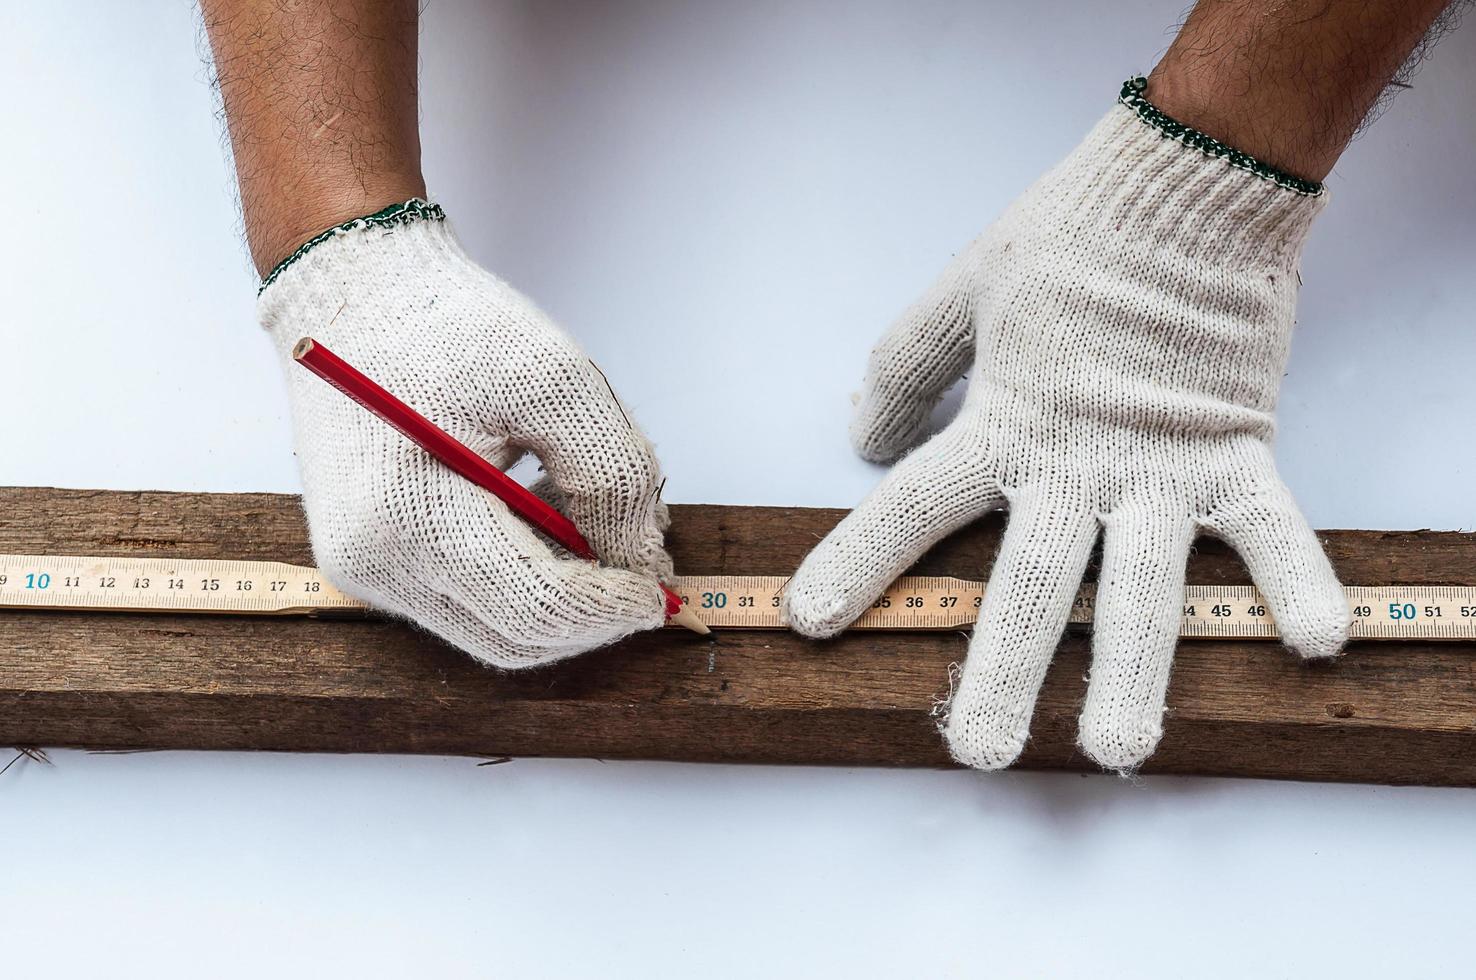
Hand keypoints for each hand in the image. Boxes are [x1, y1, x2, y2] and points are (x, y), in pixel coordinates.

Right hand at [261, 200, 671, 667]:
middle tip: (643, 568)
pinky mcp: (370, 561)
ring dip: (560, 596)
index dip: (611, 606)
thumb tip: (641, 559)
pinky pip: (465, 601)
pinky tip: (544, 515)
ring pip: (493, 629)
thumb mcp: (555, 376)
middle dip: (591, 614)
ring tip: (591, 519)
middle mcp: (375, 564)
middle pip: (515, 638)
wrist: (355, 296)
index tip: (661, 587)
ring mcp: (365, 569)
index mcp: (408, 518)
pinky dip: (522, 578)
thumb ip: (612, 471)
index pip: (536, 607)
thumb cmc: (447, 325)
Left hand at [783, 91, 1349, 770]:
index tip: (807, 621)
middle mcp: (1076, 462)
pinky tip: (1312, 645)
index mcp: (1002, 423)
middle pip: (1029, 583)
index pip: (913, 506)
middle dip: (1002, 671)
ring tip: (1115, 749)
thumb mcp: (960, 292)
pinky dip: (1296, 581)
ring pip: (1142, 588)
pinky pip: (1273, 528)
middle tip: (978, 750)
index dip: (857, 562)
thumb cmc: (1069, 237)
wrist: (1184, 184)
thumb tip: (861, 435)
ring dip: (1131, 672)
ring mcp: (1161, 467)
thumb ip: (906, 368)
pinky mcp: (1238, 451)